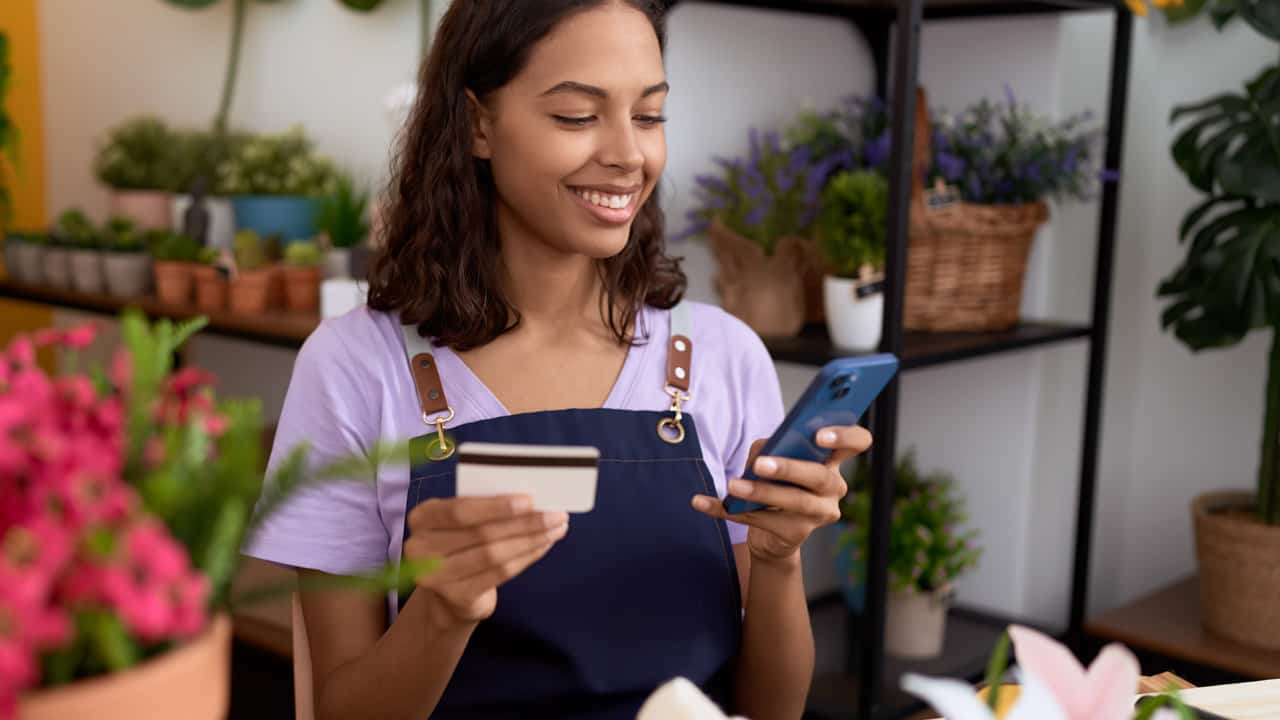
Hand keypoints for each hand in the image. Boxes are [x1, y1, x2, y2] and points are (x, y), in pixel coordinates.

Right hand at [403, 495, 568, 626]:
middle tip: (556, 515)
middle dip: (524, 522)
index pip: (460, 510)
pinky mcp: (457, 597)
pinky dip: (526, 558)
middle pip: (481, 533)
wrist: (447, 594)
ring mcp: (436, 577)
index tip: (530, 500)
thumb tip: (532, 499)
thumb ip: (484, 508)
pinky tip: (544, 546)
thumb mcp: (462, 521)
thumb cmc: (461, 544)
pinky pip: (499, 574)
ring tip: (556, 529)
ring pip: (494, 555)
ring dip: (531, 540)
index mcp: (422, 517)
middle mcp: (421, 548)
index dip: (496, 506)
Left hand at [692, 425, 871, 562]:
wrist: (772, 534)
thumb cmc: (776, 482)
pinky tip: (701, 502)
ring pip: (793, 502)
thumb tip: (762, 452)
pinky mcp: (796, 535)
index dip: (844, 436)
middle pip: (819, 476)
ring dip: (760, 493)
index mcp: (832, 460)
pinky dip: (726, 511)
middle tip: (760, 465)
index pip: (857, 441)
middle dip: (789, 469)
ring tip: (733, 486)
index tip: (819, 434)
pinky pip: (761, 521)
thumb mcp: (774, 457)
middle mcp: (834, 487)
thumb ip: (771, 448)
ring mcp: (819, 514)